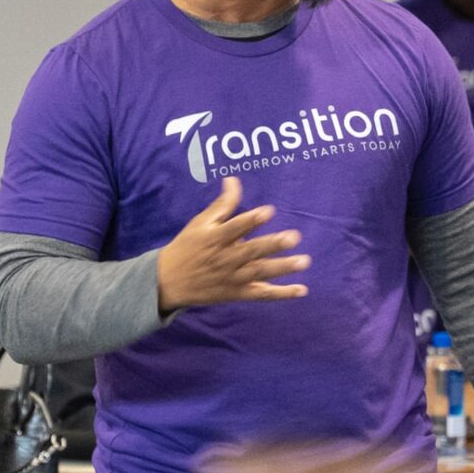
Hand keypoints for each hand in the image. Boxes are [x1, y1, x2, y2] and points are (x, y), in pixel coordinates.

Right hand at [157, 177, 310, 312]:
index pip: (236, 227)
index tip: (269, 211)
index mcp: (217, 237)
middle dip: (273, 245)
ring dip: (283, 268)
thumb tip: (233, 179)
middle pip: (252, 251)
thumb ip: (222, 204)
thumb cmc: (188, 246)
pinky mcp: (238, 293)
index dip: (252, 220)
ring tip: (304, 261)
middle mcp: (227, 258)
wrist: (169, 282)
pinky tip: (301, 290)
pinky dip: (282, 294)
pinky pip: (262, 294)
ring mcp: (234, 278)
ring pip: (260, 273)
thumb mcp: (201, 222)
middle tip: (294, 237)